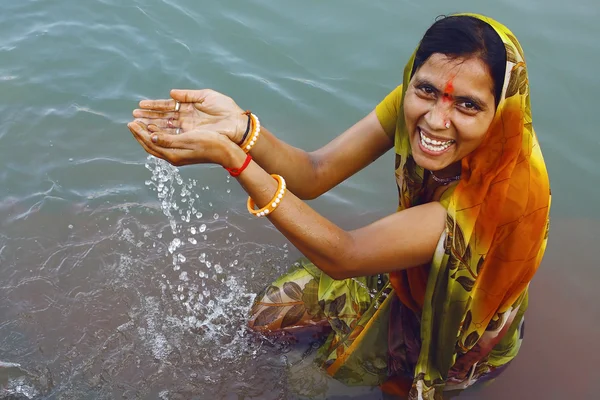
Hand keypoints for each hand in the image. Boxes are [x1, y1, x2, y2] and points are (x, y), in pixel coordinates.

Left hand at [127, 121, 241, 167]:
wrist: (226, 151)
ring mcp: (178, 154)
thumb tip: (152, 137)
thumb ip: (169, 139)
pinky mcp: (183, 150)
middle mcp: (173, 156)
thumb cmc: (210, 143)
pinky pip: (165, 142)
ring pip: (157, 143)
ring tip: (141, 123)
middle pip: (151, 145)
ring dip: (148, 133)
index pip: (150, 143)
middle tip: (132, 122)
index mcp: (173, 155)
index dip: (139, 133)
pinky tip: (157, 128)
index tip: (131, 122)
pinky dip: (157, 134)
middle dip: (140, 134)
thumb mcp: (188, 139)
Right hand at [132, 89, 247, 143]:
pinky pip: (173, 135)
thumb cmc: (225, 108)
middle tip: (133, 116)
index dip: (154, 106)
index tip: (140, 105)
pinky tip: (150, 131)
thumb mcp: (206, 96)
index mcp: (189, 107)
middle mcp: (186, 118)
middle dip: (148, 117)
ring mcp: (187, 128)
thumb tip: (171, 93)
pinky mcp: (191, 136)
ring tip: (137, 124)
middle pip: (163, 117)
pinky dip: (161, 133)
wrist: (236, 123)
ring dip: (151, 125)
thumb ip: (188, 95)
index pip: (167, 106)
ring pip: (165, 127)